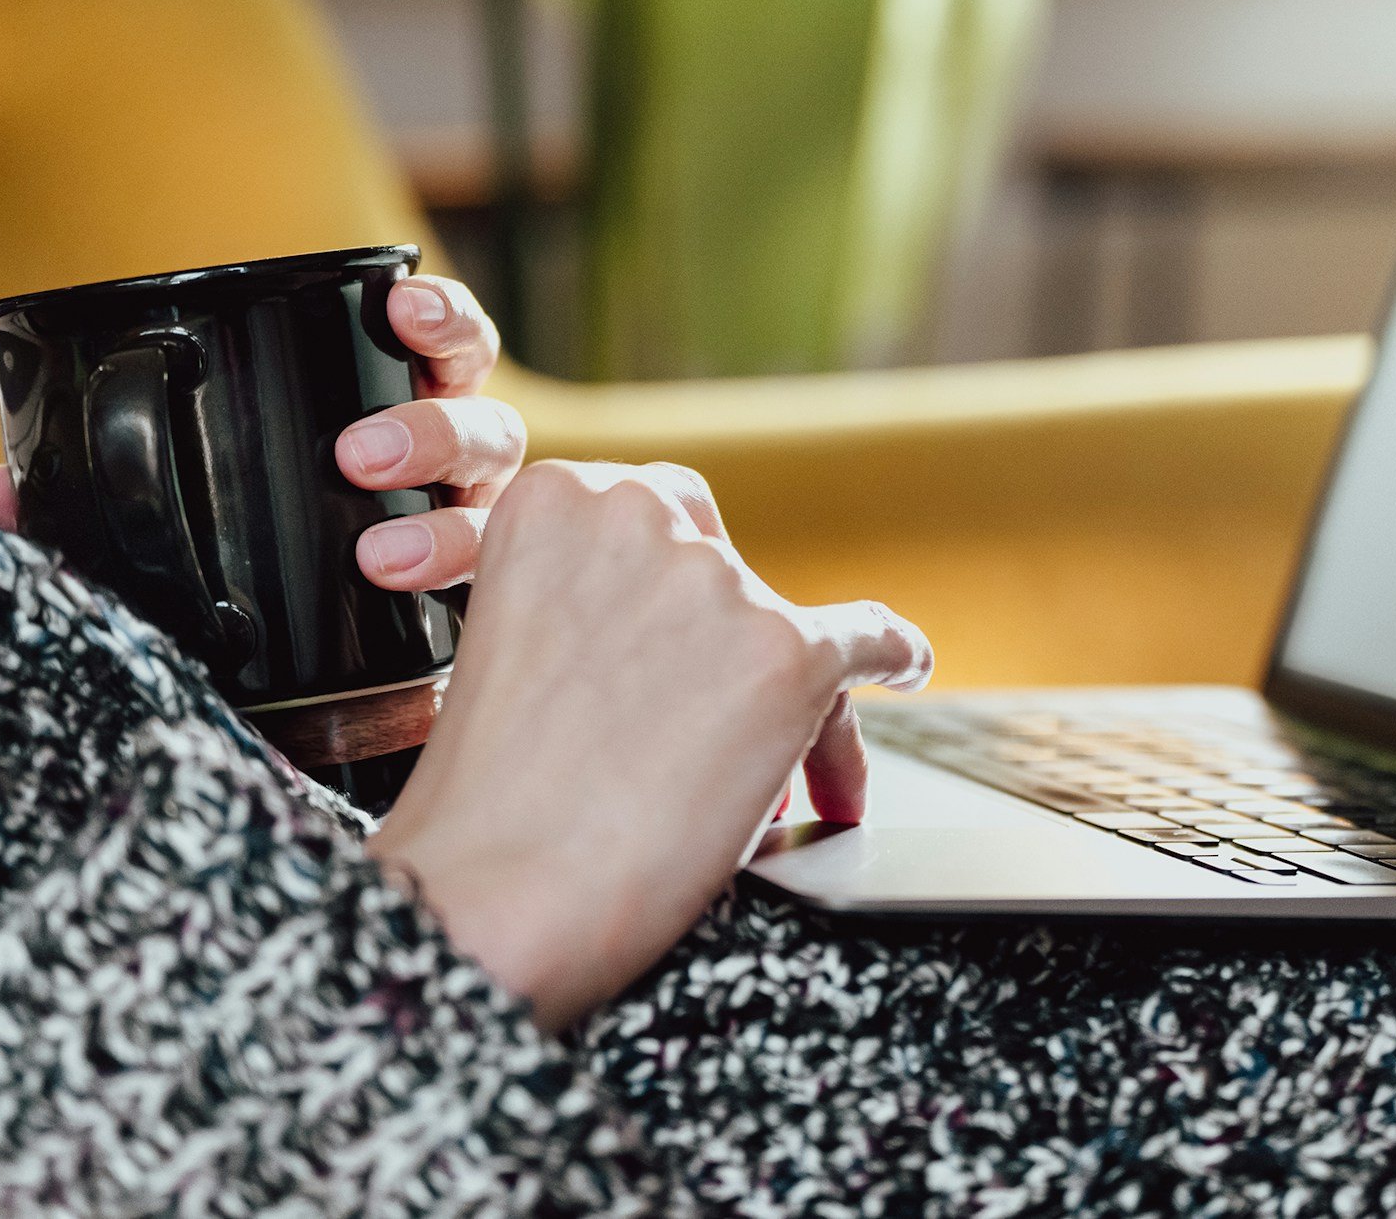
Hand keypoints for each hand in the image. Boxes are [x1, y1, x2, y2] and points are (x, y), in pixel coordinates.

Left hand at [0, 276, 524, 591]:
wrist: (292, 715)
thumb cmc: (239, 590)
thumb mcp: (160, 538)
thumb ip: (82, 514)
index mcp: (395, 419)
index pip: (444, 349)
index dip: (438, 321)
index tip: (400, 310)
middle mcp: (453, 477)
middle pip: (482, 427)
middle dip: (427, 428)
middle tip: (355, 458)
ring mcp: (471, 547)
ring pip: (498, 515)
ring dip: (444, 526)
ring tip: (379, 559)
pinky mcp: (477, 625)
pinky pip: (504, 606)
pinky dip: (480, 604)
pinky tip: (442, 625)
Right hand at [366, 459, 932, 1029]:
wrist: (492, 895)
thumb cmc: (488, 799)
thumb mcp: (509, 639)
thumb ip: (587, 595)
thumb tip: (687, 618)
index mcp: (557, 499)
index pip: (657, 518)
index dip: (672, 596)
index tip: (672, 648)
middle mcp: (642, 515)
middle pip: (726, 568)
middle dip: (725, 638)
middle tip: (709, 716)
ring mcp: (721, 584)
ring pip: (785, 627)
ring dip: (777, 701)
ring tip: (744, 783)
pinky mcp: (788, 653)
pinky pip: (871, 639)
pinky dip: (895, 656)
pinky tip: (906, 668)